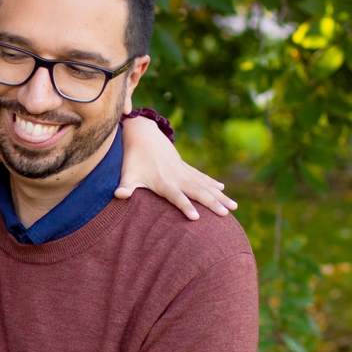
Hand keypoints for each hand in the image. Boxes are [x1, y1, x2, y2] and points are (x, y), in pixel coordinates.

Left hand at [115, 112, 234, 219]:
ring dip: (219, 196)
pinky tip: (222, 189)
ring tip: (233, 206)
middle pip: (198, 192)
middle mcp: (177, 177)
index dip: (185, 206)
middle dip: (213, 203)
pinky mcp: (185, 167)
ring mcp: (183, 171)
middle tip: (226, 213)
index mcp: (163, 182)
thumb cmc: (133, 158)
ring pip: (205, 185)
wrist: (143, 134)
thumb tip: (118, 195)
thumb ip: (125, 186)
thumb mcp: (127, 173)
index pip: (176, 197)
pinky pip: (202, 177)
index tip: (196, 218)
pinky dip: (212, 183)